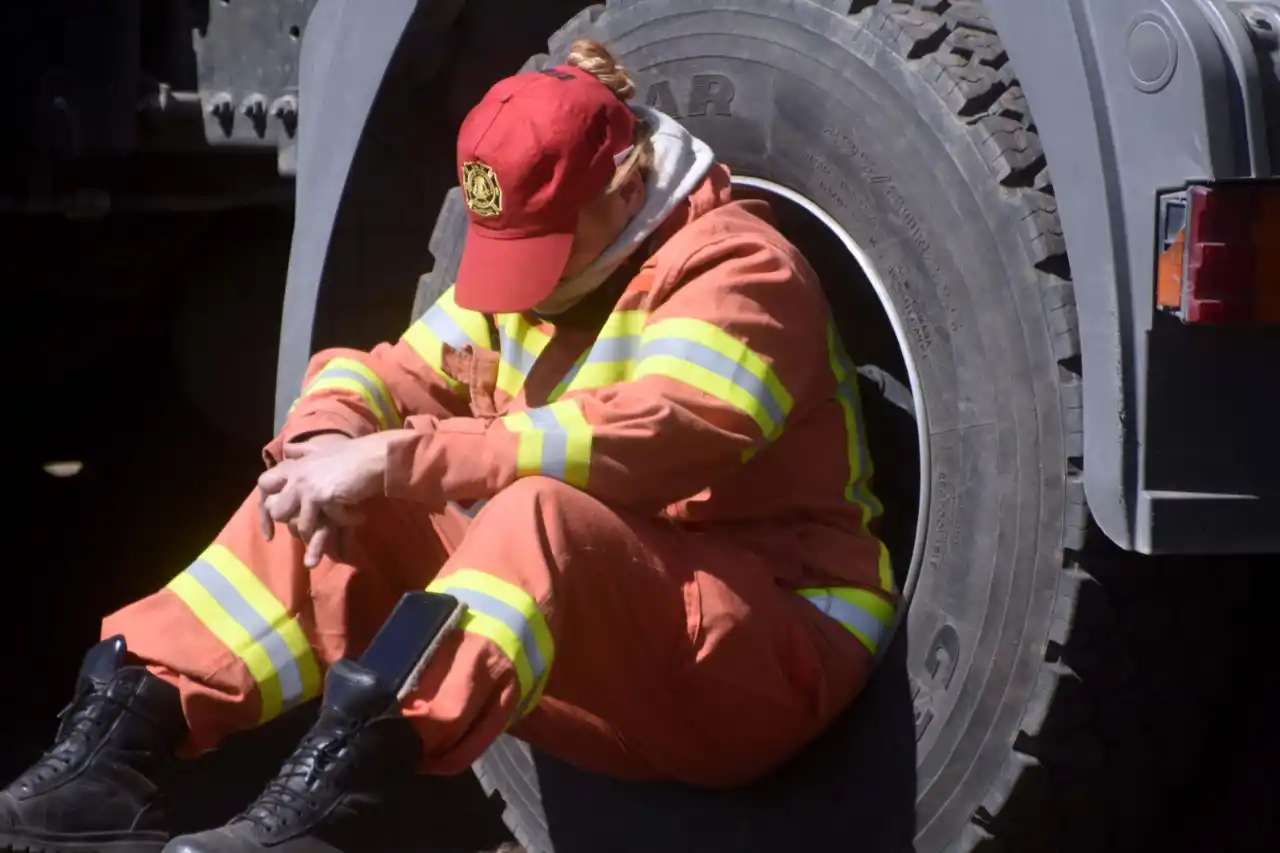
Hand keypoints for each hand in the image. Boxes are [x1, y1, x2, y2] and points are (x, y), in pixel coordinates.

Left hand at [257, 432, 393, 566]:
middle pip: (278, 512)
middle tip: (314, 529)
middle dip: (294, 524)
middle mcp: (296, 477)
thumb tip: (288, 448)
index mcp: (294, 466)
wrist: (375, 455)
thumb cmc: (354, 452)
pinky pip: (330, 522)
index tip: (270, 534)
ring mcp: (308, 488)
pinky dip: (347, 521)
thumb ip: (302, 451)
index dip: (264, 511)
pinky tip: (359, 516)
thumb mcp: (323, 449)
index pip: (263, 485)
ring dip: (321, 533)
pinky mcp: (324, 498)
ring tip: (339, 527)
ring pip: (301, 525)